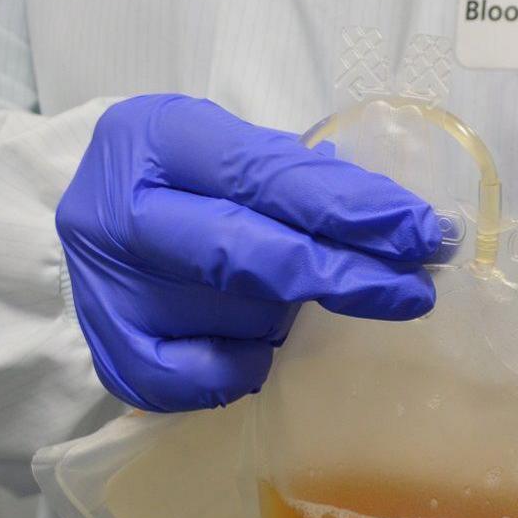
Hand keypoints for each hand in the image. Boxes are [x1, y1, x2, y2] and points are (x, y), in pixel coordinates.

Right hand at [57, 94, 439, 411]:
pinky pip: (204, 379)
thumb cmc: (187, 184)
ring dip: (286, 315)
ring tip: (289, 299)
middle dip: (344, 274)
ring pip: (238, 316)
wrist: (96, 226)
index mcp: (153, 139)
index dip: (349, 209)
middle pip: (247, 253)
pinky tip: (255, 345)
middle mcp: (115, 212)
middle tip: (413, 290)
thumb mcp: (232, 151)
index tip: (421, 233)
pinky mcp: (112, 354)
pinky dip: (245, 364)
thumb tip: (403, 226)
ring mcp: (106, 290)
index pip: (264, 176)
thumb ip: (304, 179)